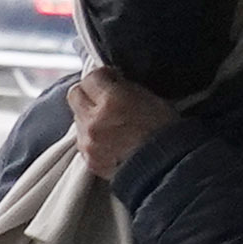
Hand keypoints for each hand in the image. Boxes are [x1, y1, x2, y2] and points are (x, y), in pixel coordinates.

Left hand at [62, 70, 176, 180]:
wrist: (168, 167)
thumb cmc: (165, 132)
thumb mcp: (149, 97)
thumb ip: (123, 86)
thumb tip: (110, 80)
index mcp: (111, 100)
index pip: (90, 77)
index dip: (102, 76)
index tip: (110, 78)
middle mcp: (94, 120)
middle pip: (75, 95)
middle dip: (88, 92)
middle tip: (102, 96)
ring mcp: (89, 142)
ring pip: (77, 118)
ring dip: (89, 116)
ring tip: (110, 122)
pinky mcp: (88, 159)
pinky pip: (82, 140)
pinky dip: (91, 136)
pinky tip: (109, 139)